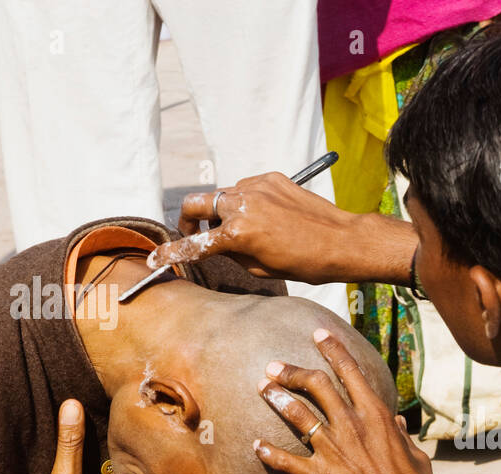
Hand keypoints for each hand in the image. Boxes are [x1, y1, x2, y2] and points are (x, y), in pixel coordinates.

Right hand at [147, 171, 416, 285]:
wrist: (343, 241)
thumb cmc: (307, 263)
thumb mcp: (263, 269)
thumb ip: (234, 254)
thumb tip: (218, 246)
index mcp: (237, 234)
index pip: (194, 244)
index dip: (172, 253)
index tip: (157, 258)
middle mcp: (241, 205)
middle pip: (195, 203)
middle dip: (188, 219)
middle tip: (197, 233)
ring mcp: (256, 187)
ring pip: (223, 195)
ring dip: (222, 210)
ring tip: (243, 228)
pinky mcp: (271, 178)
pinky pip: (247, 188)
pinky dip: (247, 201)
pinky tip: (267, 216)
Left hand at [255, 329, 441, 473]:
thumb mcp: (417, 457)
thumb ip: (403, 437)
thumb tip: (398, 424)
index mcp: (378, 417)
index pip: (352, 372)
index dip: (333, 349)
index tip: (318, 335)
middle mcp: (352, 426)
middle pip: (316, 385)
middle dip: (292, 371)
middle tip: (274, 366)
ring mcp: (333, 450)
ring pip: (297, 414)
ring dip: (277, 398)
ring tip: (262, 389)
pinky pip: (286, 460)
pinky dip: (269, 453)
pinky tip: (256, 447)